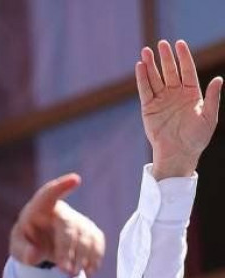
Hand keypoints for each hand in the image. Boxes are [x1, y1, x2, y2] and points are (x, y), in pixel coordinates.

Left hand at [9, 174, 104, 277]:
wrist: (41, 246)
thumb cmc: (27, 243)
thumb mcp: (18, 250)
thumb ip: (24, 252)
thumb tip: (34, 255)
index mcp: (39, 208)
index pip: (49, 194)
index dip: (62, 186)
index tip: (75, 179)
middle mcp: (61, 210)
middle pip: (69, 226)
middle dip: (68, 249)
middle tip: (66, 271)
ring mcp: (78, 219)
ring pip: (86, 236)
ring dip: (82, 258)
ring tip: (72, 275)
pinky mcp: (90, 231)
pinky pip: (97, 243)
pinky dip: (94, 258)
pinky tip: (87, 271)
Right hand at [136, 40, 221, 178]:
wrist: (178, 153)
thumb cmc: (197, 138)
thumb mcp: (209, 117)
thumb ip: (212, 98)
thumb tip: (219, 79)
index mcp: (191, 93)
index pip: (186, 70)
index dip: (183, 57)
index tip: (179, 44)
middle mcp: (175, 94)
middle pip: (170, 71)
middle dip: (165, 58)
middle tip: (161, 44)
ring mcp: (161, 100)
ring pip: (155, 78)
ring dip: (150, 65)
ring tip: (146, 51)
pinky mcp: (148, 108)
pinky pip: (145, 90)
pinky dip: (142, 78)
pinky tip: (140, 67)